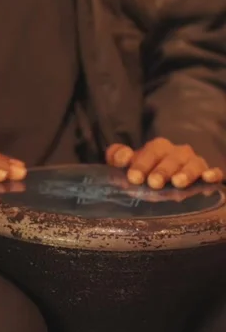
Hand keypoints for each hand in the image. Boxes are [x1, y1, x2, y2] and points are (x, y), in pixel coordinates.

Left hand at [106, 138, 222, 189]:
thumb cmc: (145, 173)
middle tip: (153, 183)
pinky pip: (213, 172)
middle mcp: (177, 153)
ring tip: (178, 183)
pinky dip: (212, 174)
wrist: (167, 183)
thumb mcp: (129, 165)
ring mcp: (193, 164)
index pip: (150, 151)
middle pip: (171, 158)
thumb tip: (120, 156)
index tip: (133, 177)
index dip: (141, 163)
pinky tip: (208, 178)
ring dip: (186, 173)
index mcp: (157, 148)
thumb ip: (119, 157)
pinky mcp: (207, 175)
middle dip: (162, 170)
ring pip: (193, 164)